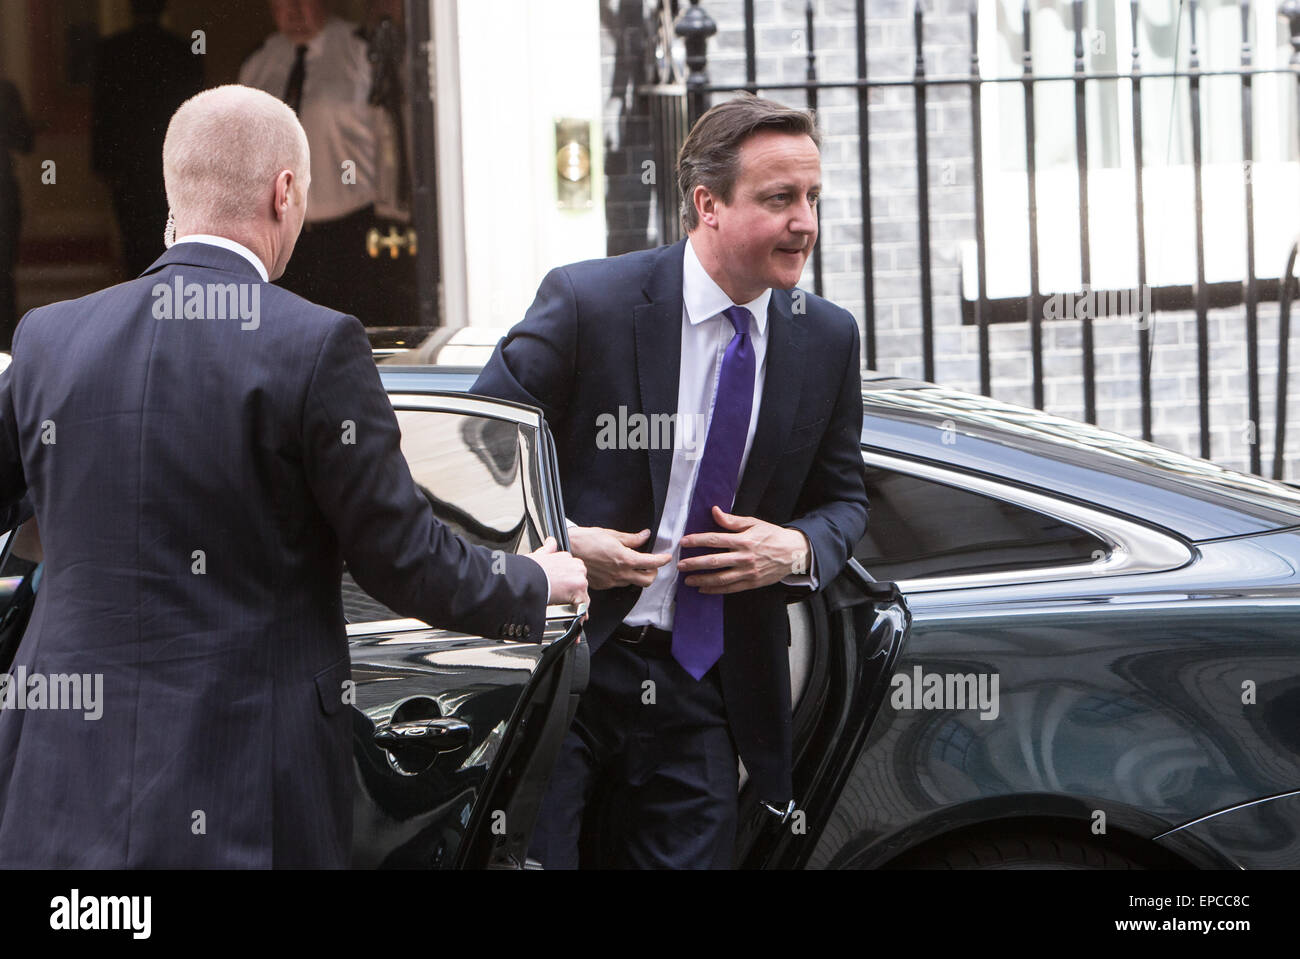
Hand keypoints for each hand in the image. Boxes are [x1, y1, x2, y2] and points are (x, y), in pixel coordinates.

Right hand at [529, 537, 588, 610]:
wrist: (526, 579)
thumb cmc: (529, 570)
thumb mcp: (539, 555)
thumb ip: (548, 548)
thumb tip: (551, 542)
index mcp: (567, 557)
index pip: (574, 572)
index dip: (569, 582)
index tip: (564, 589)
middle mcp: (576, 566)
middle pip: (580, 583)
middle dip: (574, 593)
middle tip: (564, 601)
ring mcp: (578, 578)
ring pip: (582, 594)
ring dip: (576, 603)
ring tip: (566, 610)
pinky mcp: (578, 590)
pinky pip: (582, 605)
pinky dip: (579, 613)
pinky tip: (574, 616)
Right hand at [567, 526, 671, 590]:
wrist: (567, 549)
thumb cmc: (585, 539)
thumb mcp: (611, 534)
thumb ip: (631, 538)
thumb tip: (644, 536)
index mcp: (624, 558)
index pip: (651, 563)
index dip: (662, 560)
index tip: (666, 557)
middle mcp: (620, 573)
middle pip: (647, 580)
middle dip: (653, 572)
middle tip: (651, 564)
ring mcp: (611, 581)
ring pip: (633, 583)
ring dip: (637, 575)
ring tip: (632, 564)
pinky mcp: (603, 585)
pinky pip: (619, 584)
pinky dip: (622, 577)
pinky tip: (617, 568)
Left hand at [677, 506, 810, 594]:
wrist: (793, 552)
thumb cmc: (772, 535)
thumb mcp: (753, 523)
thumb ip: (732, 520)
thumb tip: (714, 511)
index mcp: (743, 540)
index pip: (715, 539)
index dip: (697, 540)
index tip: (683, 542)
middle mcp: (744, 557)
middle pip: (714, 561)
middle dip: (694, 563)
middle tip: (680, 565)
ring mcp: (748, 571)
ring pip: (720, 578)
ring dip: (702, 579)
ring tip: (688, 580)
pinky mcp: (752, 583)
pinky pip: (730, 588)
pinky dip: (715, 590)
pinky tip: (703, 589)